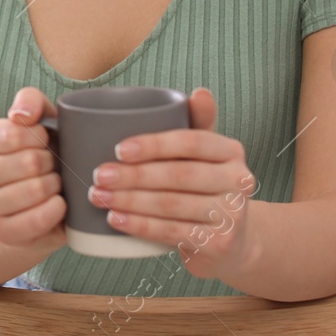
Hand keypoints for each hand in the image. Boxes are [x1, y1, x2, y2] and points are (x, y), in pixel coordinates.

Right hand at [0, 87, 67, 247]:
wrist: (24, 200)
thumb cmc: (34, 152)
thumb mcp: (35, 120)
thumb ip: (29, 102)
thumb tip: (21, 117)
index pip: (13, 133)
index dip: (40, 136)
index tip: (45, 141)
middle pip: (28, 162)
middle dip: (52, 162)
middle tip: (53, 165)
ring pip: (34, 191)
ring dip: (56, 185)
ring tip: (54, 183)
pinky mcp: (0, 233)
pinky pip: (37, 220)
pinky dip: (56, 209)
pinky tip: (58, 203)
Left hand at [88, 87, 258, 279]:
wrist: (230, 241)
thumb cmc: (205, 186)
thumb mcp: (203, 154)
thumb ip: (196, 122)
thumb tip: (200, 92)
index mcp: (232, 151)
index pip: (191, 142)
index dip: (154, 144)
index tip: (118, 149)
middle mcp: (238, 181)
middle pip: (178, 175)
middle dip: (133, 176)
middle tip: (98, 176)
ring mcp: (231, 215)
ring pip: (171, 204)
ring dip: (129, 201)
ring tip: (98, 196)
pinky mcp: (219, 244)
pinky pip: (172, 232)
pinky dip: (140, 225)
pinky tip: (115, 220)